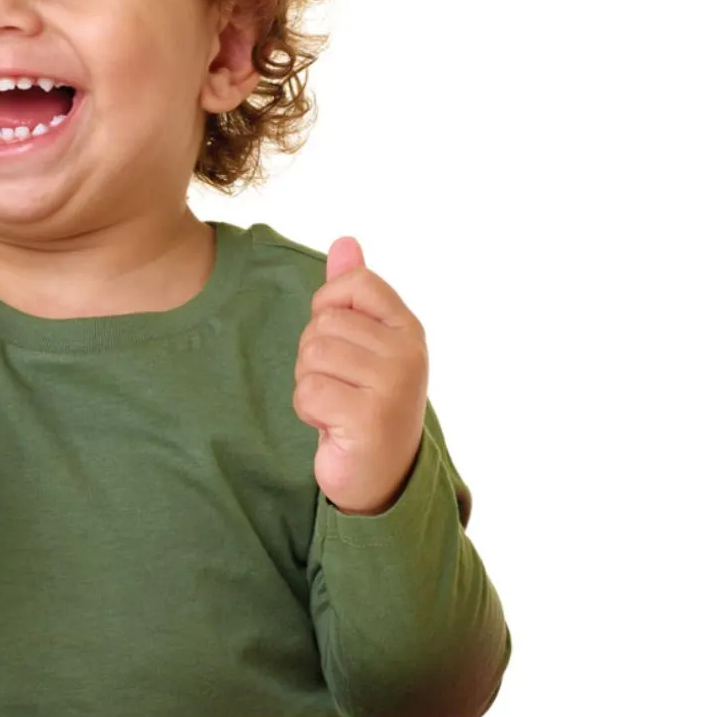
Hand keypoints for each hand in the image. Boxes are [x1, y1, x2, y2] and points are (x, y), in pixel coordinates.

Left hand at [292, 237, 428, 515]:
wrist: (381, 475)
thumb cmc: (366, 401)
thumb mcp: (364, 342)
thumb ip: (353, 292)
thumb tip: (344, 241)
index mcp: (408, 328)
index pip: (354, 284)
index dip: (328, 309)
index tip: (340, 343)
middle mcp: (408, 352)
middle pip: (323, 324)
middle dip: (314, 357)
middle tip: (339, 386)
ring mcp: (393, 385)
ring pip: (312, 355)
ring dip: (310, 384)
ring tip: (337, 404)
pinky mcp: (369, 418)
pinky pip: (308, 391)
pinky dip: (308, 410)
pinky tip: (332, 425)